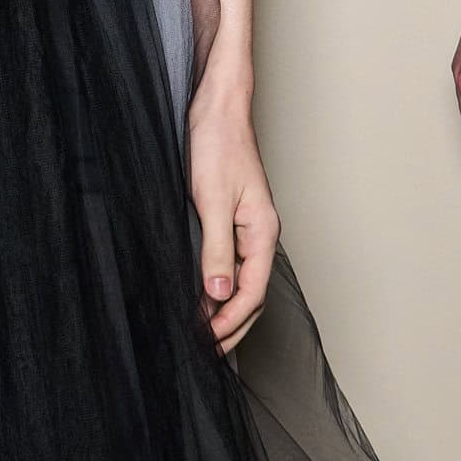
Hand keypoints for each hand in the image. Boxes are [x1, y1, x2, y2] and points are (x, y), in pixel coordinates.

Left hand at [188, 71, 279, 351]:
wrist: (216, 109)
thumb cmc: (217, 145)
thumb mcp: (212, 199)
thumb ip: (216, 249)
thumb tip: (219, 294)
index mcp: (262, 231)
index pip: (253, 291)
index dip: (231, 321)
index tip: (207, 341)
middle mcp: (258, 233)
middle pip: (252, 293)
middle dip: (231, 325)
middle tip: (205, 350)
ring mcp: (246, 227)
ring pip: (241, 280)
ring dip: (224, 309)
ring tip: (201, 332)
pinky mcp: (231, 218)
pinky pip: (229, 263)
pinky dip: (217, 285)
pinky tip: (199, 294)